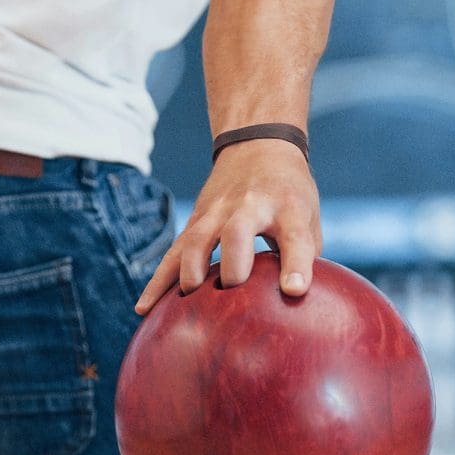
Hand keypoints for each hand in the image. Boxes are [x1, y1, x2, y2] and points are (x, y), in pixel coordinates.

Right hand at [134, 139, 321, 314]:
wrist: (257, 145)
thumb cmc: (290, 193)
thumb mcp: (310, 216)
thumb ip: (307, 257)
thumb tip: (301, 309)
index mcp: (288, 207)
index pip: (295, 237)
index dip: (296, 264)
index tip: (295, 290)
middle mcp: (250, 207)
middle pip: (237, 233)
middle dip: (233, 266)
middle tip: (232, 291)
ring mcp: (217, 212)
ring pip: (196, 241)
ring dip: (191, 272)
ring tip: (189, 304)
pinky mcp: (195, 222)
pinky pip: (173, 254)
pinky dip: (158, 282)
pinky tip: (145, 309)